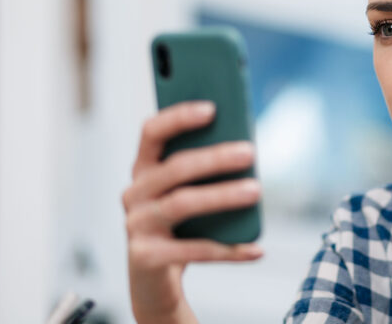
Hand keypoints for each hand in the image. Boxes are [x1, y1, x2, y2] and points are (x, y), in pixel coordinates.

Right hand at [122, 101, 263, 322]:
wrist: (155, 283)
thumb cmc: (180, 227)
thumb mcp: (190, 193)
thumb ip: (207, 170)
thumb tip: (245, 149)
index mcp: (144, 170)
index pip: (152, 133)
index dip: (179, 117)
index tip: (212, 108)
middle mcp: (134, 194)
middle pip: (175, 168)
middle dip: (214, 158)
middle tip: (250, 152)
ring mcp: (136, 226)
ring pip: (182, 203)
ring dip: (222, 196)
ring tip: (256, 190)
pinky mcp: (145, 258)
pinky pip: (193, 250)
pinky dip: (229, 250)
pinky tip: (256, 249)